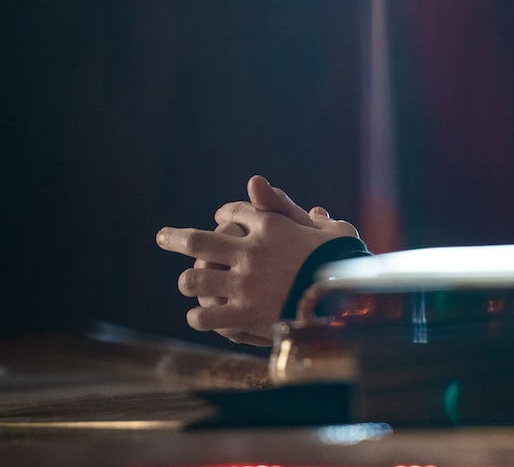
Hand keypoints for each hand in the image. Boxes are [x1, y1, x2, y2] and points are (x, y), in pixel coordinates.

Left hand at [156, 175, 358, 345]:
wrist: (350, 302)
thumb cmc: (346, 263)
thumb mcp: (331, 228)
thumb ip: (298, 211)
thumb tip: (286, 197)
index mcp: (271, 226)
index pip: (233, 212)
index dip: (224, 213)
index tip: (219, 218)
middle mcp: (250, 251)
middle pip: (198, 239)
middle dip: (175, 237)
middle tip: (162, 236)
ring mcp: (244, 284)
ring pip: (194, 278)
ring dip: (189, 281)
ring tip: (188, 283)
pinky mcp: (244, 315)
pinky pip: (205, 315)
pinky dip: (199, 316)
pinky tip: (200, 316)